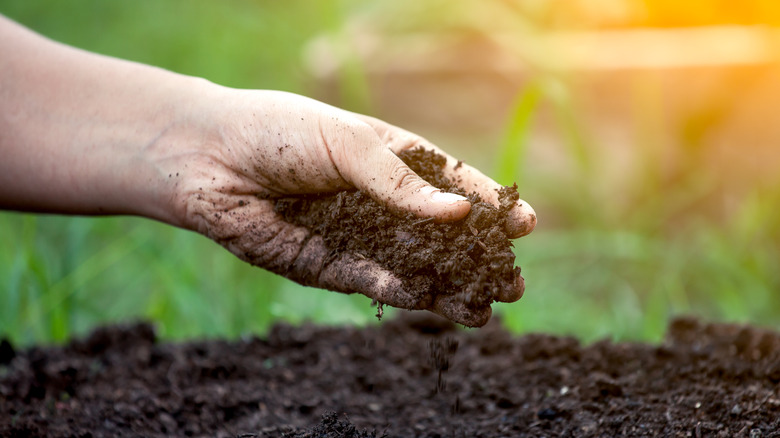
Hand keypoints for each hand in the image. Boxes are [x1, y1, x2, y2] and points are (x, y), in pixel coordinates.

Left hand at [171, 89, 535, 325]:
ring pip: (415, 267)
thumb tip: (460, 212)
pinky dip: (403, 292)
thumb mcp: (349, 144)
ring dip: (450, 287)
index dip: (490, 204)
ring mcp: (360, 235)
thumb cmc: (281, 133)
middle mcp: (382, 201)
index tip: (526, 222)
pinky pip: (374, 282)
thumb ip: (400, 183)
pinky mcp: (330, 265)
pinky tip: (429, 301)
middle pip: (442, 235)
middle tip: (513, 281)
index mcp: (393, 159)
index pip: (453, 184)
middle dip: (478, 258)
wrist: (211, 160)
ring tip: (485, 308)